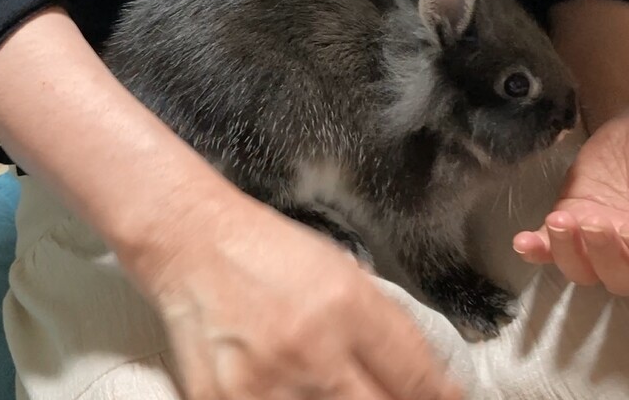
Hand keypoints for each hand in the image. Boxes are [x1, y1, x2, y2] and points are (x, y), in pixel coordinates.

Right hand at [139, 196, 464, 399]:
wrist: (191, 243)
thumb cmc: (267, 253)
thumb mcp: (343, 273)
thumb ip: (385, 330)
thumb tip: (426, 382)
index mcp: (347, 306)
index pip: (416, 379)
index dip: (437, 398)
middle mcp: (309, 348)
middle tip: (387, 396)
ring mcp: (264, 383)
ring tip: (329, 385)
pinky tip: (293, 388)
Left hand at [512, 104, 628, 295]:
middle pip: (623, 278)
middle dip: (603, 255)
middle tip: (589, 220)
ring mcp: (601, 241)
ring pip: (585, 271)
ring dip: (567, 254)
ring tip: (558, 219)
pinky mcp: (572, 225)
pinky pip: (551, 250)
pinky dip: (537, 251)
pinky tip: (524, 241)